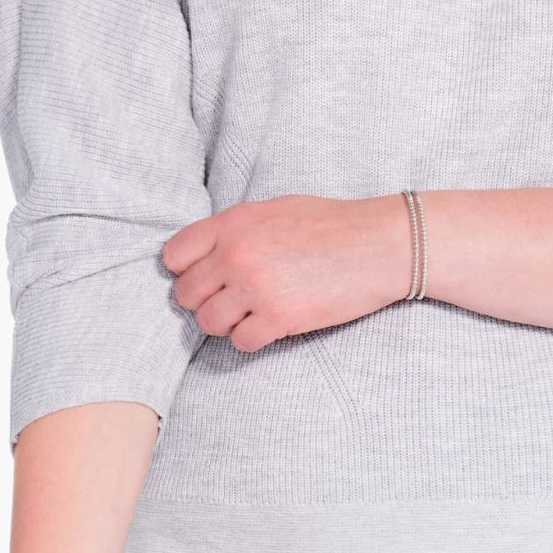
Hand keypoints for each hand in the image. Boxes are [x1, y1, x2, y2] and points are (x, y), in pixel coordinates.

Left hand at [163, 193, 411, 350]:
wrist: (378, 244)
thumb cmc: (332, 225)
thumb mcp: (275, 210)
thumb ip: (236, 230)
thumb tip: (207, 255)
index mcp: (234, 223)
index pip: (174, 256)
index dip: (187, 270)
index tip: (207, 276)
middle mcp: (237, 254)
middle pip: (186, 295)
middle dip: (206, 300)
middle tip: (233, 300)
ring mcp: (256, 287)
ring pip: (209, 323)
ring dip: (228, 323)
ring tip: (253, 314)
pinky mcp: (279, 317)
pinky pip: (241, 343)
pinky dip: (253, 339)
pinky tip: (272, 325)